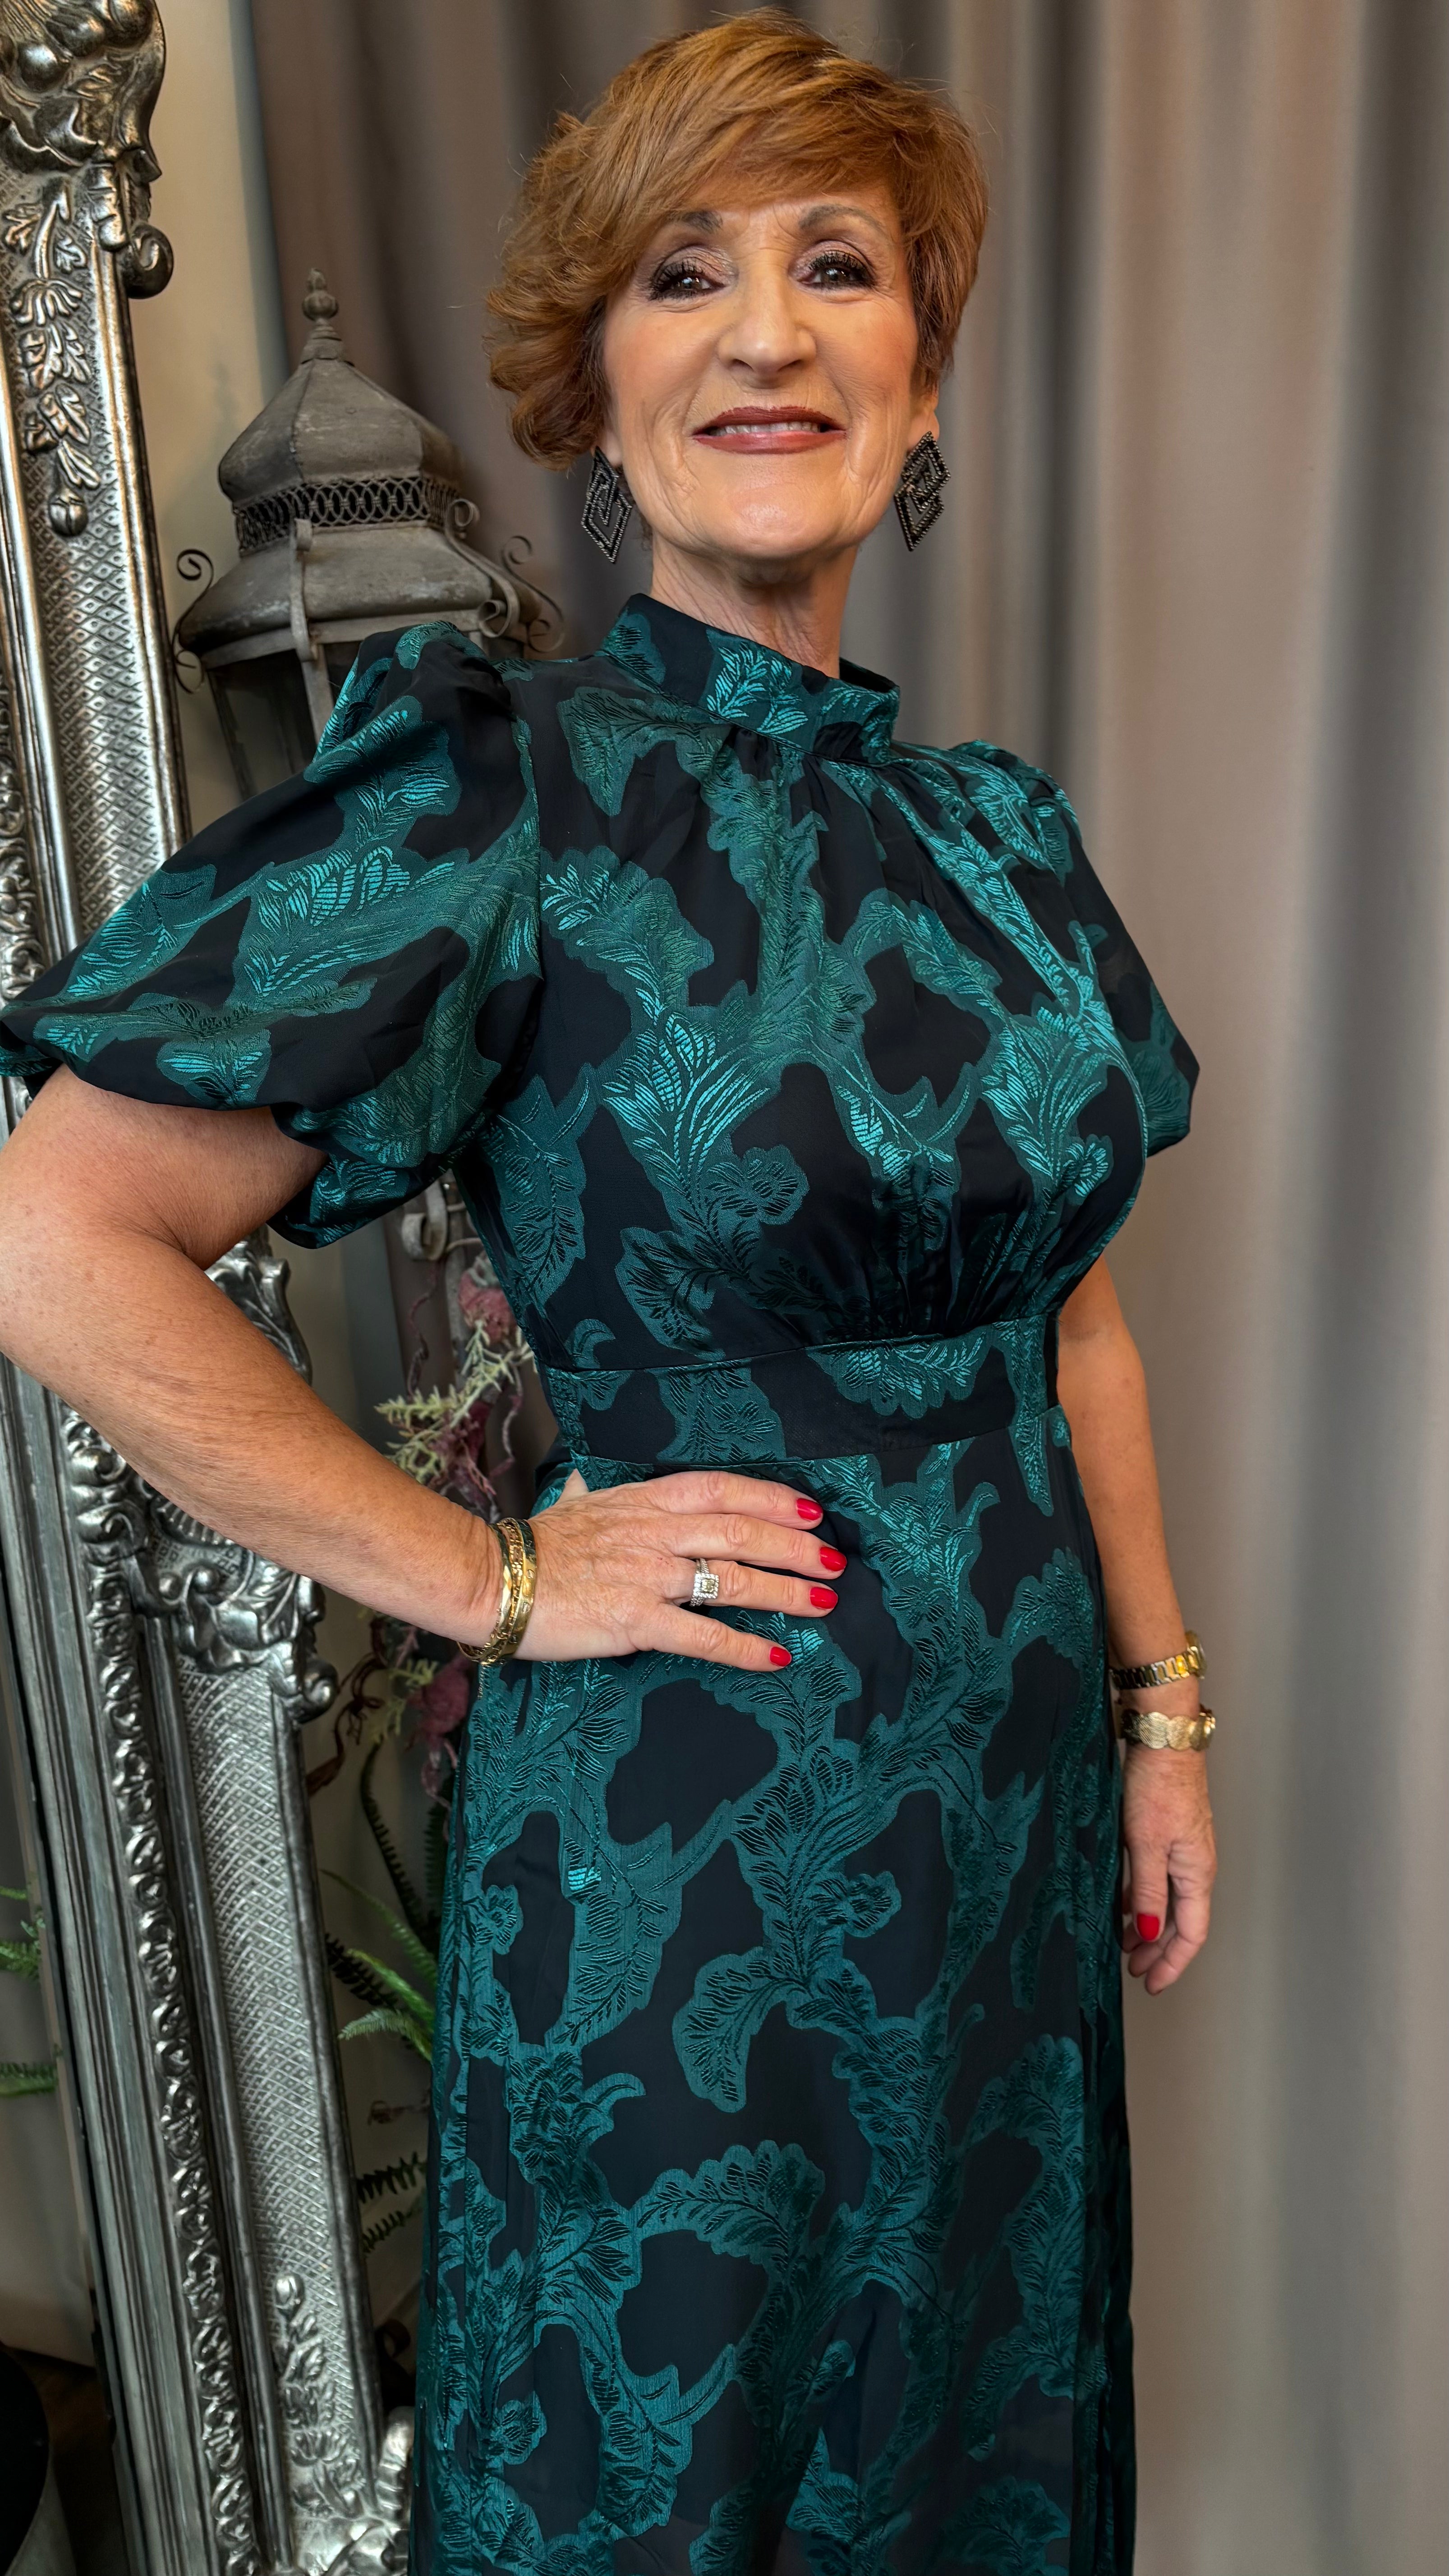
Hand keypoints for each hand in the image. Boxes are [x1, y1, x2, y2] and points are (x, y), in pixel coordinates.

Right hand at [459, 1470, 842, 1674]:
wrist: (492, 1579)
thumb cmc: (532, 1546)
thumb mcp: (568, 1506)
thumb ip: (587, 1495)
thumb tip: (582, 1481)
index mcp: (644, 1501)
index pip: (723, 1489)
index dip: (772, 1499)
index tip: (810, 1512)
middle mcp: (655, 1533)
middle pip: (742, 1532)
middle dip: (795, 1547)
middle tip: (834, 1562)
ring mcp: (647, 1576)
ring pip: (732, 1579)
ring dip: (783, 1592)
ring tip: (822, 1604)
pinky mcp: (634, 1621)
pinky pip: (701, 1637)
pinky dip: (743, 1648)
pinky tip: (775, 1657)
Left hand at [1119, 1737, 1216, 1993]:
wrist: (1163, 1741)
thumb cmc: (1158, 1786)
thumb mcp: (1146, 1844)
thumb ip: (1149, 1891)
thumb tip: (1152, 1934)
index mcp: (1196, 1873)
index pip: (1191, 1934)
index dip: (1172, 1963)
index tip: (1152, 1984)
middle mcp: (1195, 1866)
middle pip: (1183, 1923)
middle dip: (1160, 1952)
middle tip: (1135, 1971)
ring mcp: (1185, 1850)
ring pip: (1172, 1902)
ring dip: (1151, 1926)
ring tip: (1126, 1943)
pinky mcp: (1171, 1835)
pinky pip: (1162, 1880)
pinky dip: (1146, 1899)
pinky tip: (1128, 1903)